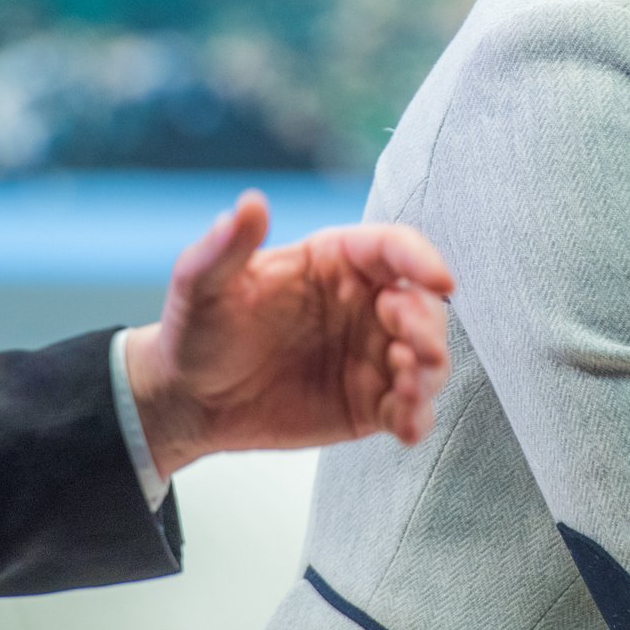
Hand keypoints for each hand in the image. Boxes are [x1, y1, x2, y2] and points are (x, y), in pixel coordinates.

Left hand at [122, 191, 453, 478]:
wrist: (188, 399)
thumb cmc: (197, 330)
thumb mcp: (201, 284)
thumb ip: (225, 246)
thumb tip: (249, 203)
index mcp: (334, 261)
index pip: (392, 248)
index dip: (422, 259)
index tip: (441, 280)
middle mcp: (363, 303)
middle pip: (421, 304)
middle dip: (427, 325)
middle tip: (410, 347)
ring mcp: (370, 354)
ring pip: (425, 357)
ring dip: (429, 372)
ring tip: (408, 388)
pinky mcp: (369, 402)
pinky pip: (409, 409)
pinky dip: (417, 416)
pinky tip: (404, 425)